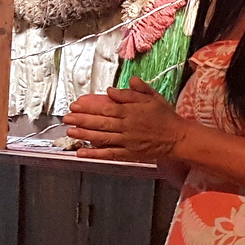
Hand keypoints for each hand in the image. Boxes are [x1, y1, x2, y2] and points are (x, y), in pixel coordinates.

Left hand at [65, 77, 188, 161]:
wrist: (178, 137)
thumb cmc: (165, 116)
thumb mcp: (153, 97)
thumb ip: (134, 91)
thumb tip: (111, 89)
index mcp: (132, 111)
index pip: (106, 107)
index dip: (88, 107)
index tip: (76, 105)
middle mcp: (127, 126)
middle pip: (100, 122)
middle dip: (81, 119)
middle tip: (66, 118)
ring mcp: (127, 141)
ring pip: (102, 137)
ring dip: (84, 134)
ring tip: (70, 132)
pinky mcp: (129, 154)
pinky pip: (109, 154)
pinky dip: (95, 154)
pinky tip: (82, 152)